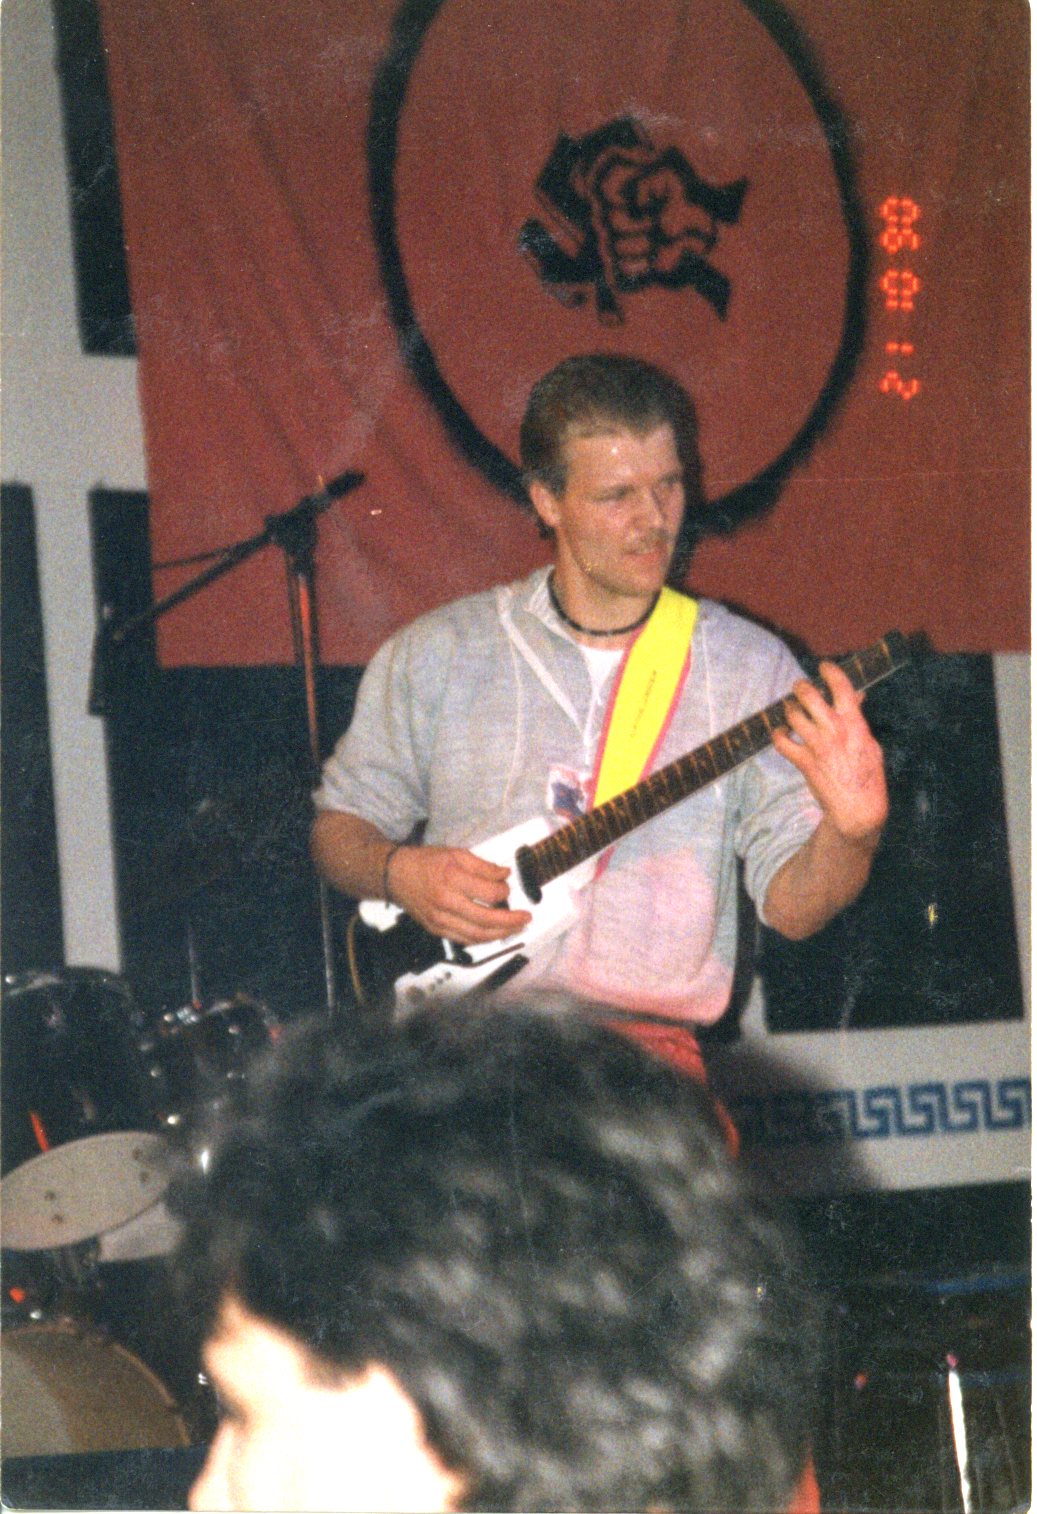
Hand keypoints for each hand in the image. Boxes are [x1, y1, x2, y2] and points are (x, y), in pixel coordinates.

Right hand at [387, 845, 532, 945]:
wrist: (396, 875)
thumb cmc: (425, 862)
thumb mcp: (456, 853)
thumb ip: (483, 866)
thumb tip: (505, 874)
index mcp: (452, 878)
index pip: (489, 893)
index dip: (504, 891)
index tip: (507, 888)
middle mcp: (446, 901)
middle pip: (486, 919)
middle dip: (510, 921)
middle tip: (526, 918)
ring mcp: (440, 919)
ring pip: (476, 934)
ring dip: (500, 934)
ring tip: (515, 929)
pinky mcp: (436, 929)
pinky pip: (464, 939)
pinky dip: (482, 939)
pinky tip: (494, 934)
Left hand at [772, 661, 888, 844]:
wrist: (857, 809)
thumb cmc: (869, 777)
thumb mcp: (871, 744)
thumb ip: (859, 720)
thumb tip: (856, 697)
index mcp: (855, 724)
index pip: (841, 687)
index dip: (830, 672)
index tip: (824, 666)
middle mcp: (833, 730)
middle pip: (809, 696)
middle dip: (801, 687)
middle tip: (800, 687)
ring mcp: (816, 745)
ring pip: (793, 715)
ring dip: (790, 710)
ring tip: (792, 710)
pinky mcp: (803, 761)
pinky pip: (781, 741)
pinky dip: (778, 734)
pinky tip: (781, 732)